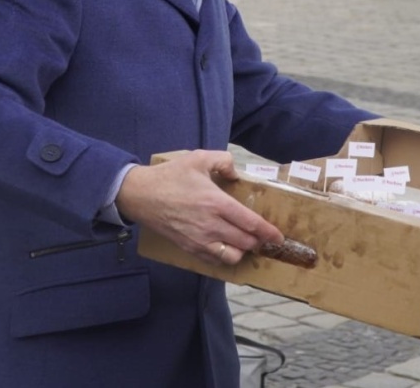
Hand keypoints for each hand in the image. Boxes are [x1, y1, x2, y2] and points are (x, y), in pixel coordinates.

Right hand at [117, 150, 282, 266]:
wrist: (140, 195)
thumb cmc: (170, 176)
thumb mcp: (198, 158)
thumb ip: (223, 161)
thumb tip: (236, 173)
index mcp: (217, 203)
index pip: (251, 223)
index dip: (268, 232)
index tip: (278, 237)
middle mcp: (211, 225)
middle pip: (245, 242)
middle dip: (258, 241)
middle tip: (263, 237)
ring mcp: (199, 240)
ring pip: (231, 256)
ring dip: (242, 251)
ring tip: (244, 242)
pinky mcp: (189, 248)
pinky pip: (213, 260)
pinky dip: (224, 257)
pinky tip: (226, 248)